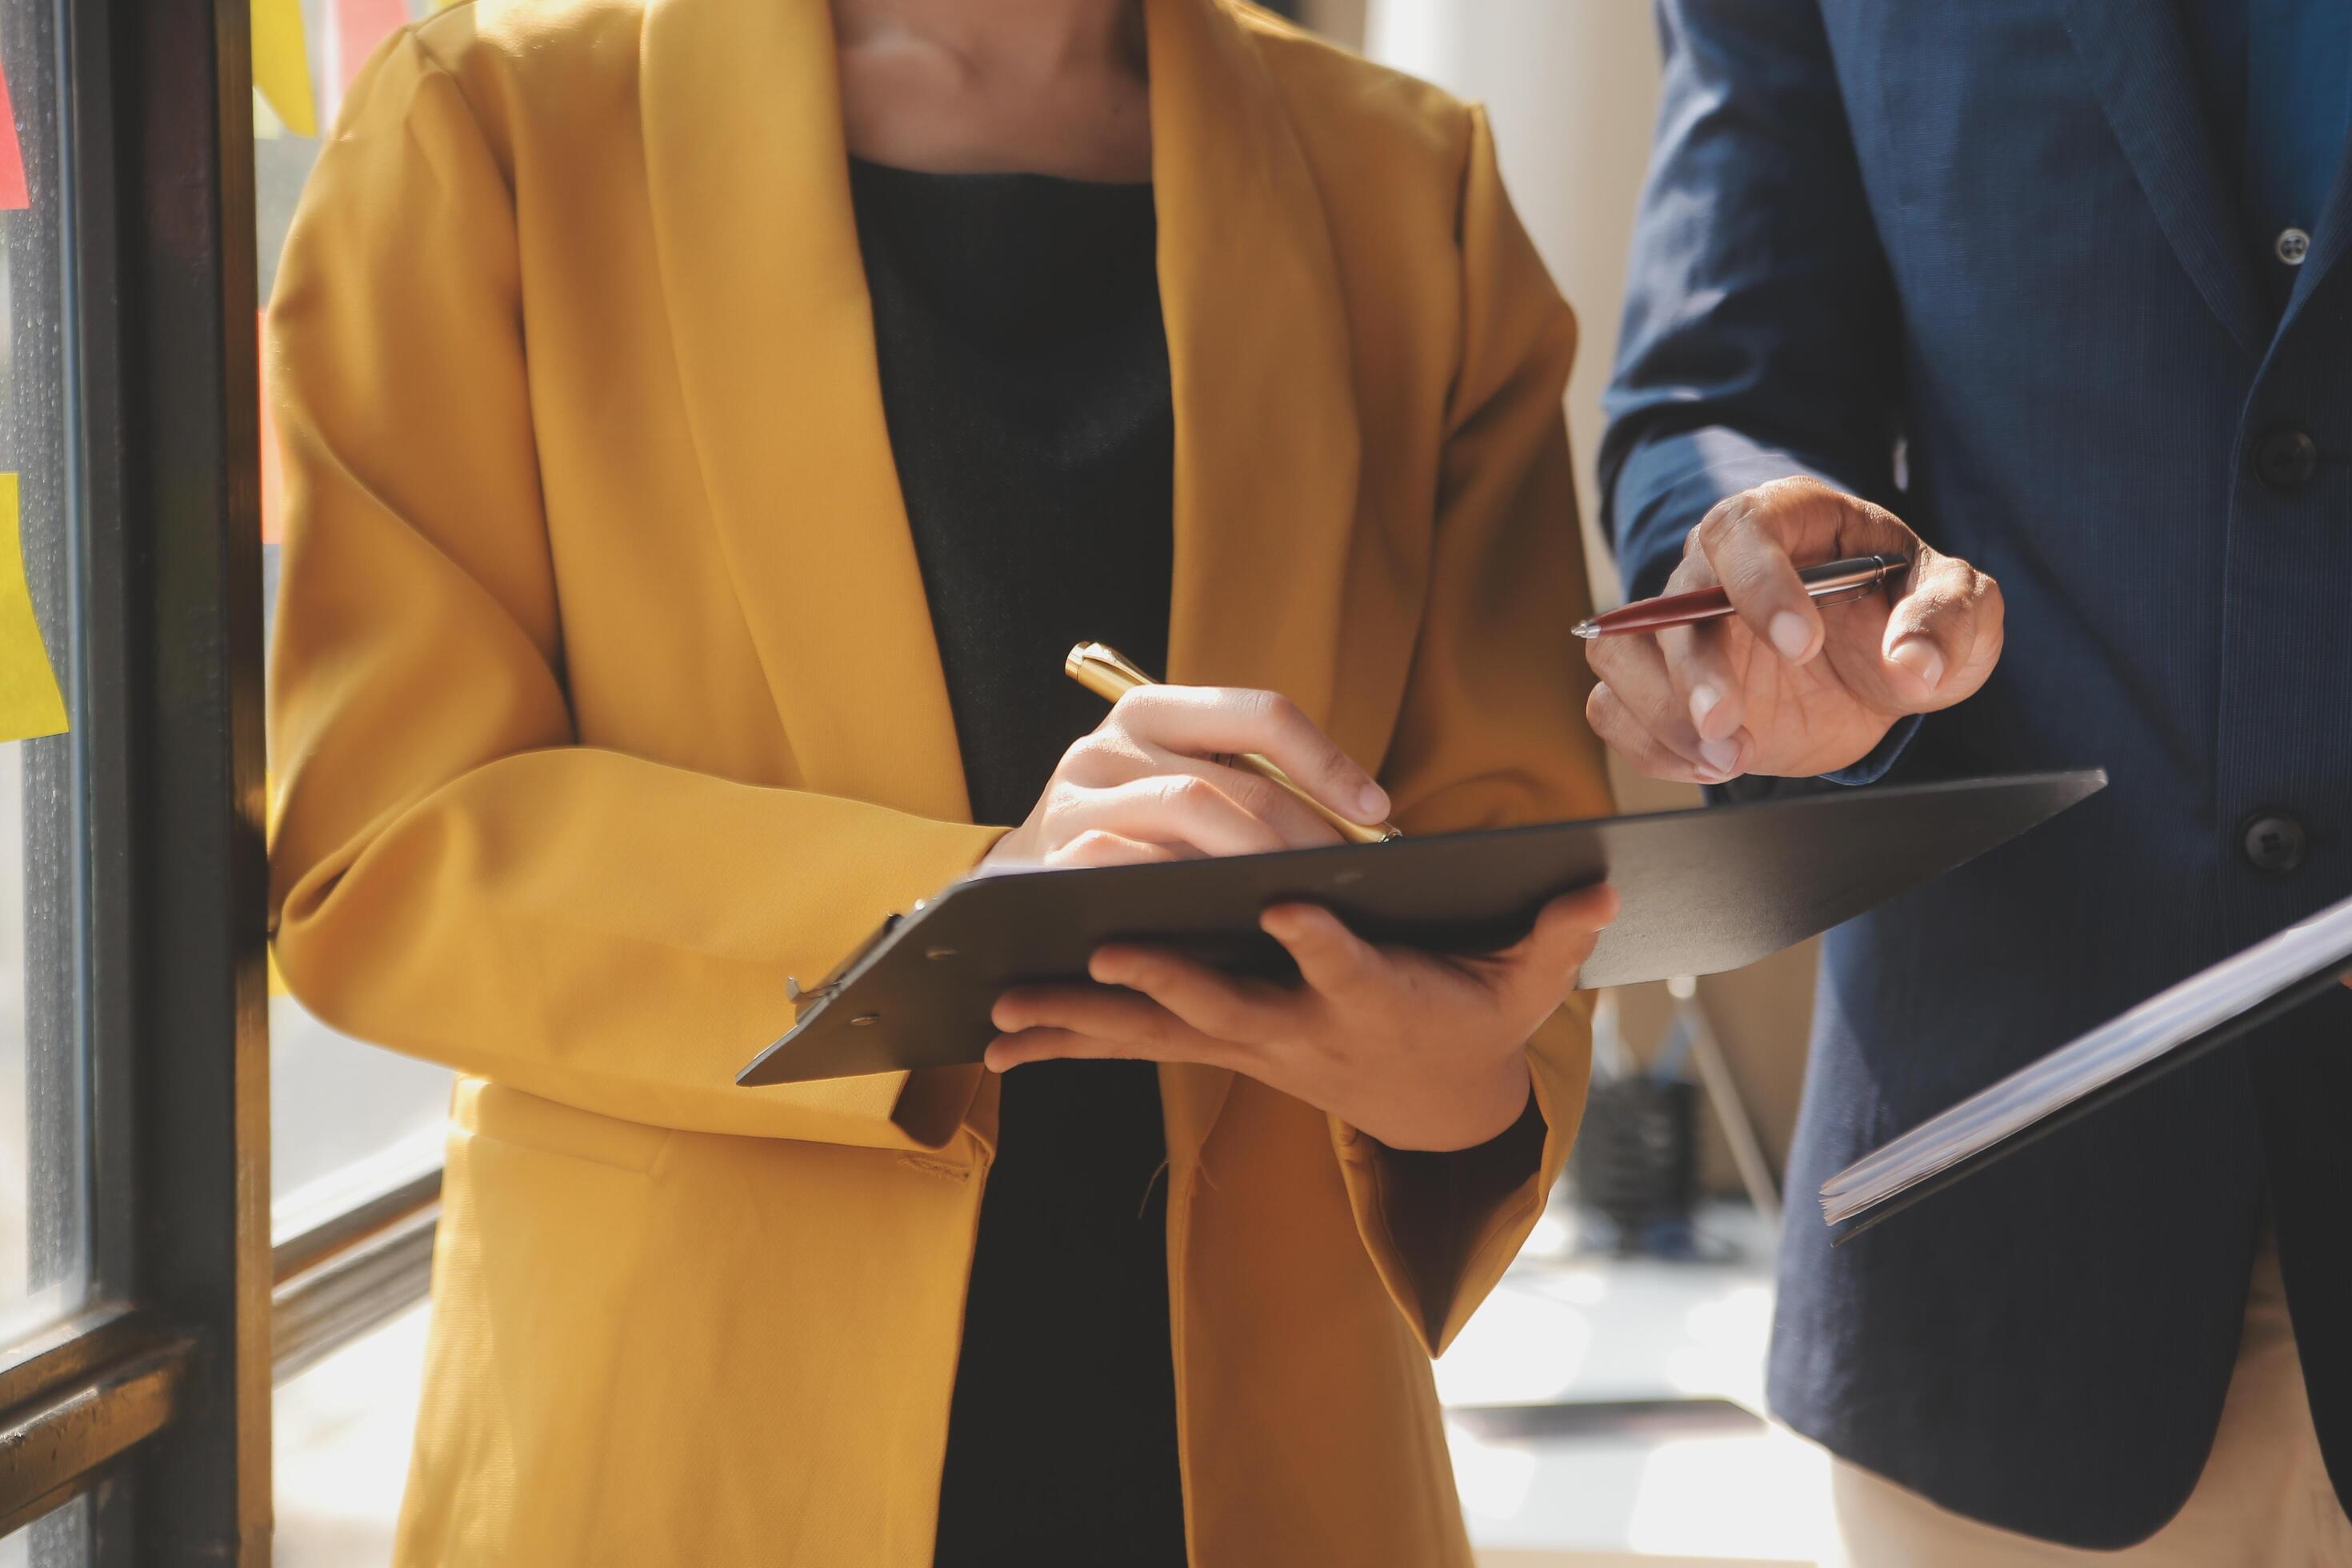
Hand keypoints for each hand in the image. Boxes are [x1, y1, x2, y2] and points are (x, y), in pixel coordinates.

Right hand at [982, 686, 1388, 868]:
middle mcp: (1109, 743)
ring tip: (1306, 897)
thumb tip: (1367, 821)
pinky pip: (1134, 863)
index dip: (1327, 760)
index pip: (1259, 714)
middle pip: (1234, 779)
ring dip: (1260, 861)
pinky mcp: (1054, 855)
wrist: (1017, 889)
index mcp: (1152, 710)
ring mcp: (1076, 797)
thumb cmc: (1130, 840)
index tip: (1378, 808)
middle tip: (1353, 879)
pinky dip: (1190, 891)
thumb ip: (1246, 788)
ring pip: (1189, 810)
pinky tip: (1233, 923)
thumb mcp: (1177, 786)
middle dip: (1306, 832)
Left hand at [985, 884, 1618, 1151]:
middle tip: (1104, 949)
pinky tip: (997, 1044)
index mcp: (1376, 999)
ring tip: (1005, 1005)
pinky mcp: (1219, 1046)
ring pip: (1157, 1030)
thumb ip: (1554, 934)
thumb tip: (1602, 884)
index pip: (1348, 965)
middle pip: (1227, 1003)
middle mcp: (1301, 1029)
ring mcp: (1251, 1043)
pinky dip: (1065, 1044)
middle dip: (1166, 977)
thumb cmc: (1474, 1019)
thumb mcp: (1526, 984)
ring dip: (1080, 1018)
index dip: (1320, 939)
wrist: (1437, 1105)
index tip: (1286, 902)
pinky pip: (1133, 1046)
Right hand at [1587, 477, 2003, 781]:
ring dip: (1660, 713)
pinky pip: (1613, 707)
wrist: (1874, 671)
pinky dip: (1649, 745)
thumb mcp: (1961, 609)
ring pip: (1618, 651)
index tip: (1802, 645)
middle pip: (1668, 602)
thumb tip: (1912, 662)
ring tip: (1728, 757)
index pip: (1742, 530)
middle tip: (1733, 729)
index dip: (1760, 584)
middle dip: (1695, 671)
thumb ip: (1949, 621)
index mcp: (1788, 520)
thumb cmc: (1910, 618)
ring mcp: (1679, 626)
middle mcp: (1716, 566)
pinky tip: (1711, 763)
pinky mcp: (1662, 683)